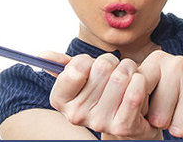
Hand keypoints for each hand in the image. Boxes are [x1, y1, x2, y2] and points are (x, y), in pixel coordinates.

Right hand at [39, 51, 161, 139]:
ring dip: (130, 69)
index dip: (88, 60)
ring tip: (129, 77)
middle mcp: (75, 115)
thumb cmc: (103, 93)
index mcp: (60, 100)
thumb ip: (63, 65)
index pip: (76, 66)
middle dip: (112, 62)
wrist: (128, 122)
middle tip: (115, 70)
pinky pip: (134, 93)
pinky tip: (138, 84)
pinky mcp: (122, 127)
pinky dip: (140, 81)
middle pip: (101, 68)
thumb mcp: (82, 78)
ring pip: (120, 77)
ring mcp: (98, 123)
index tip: (91, 67)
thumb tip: (43, 54)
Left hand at [139, 50, 182, 139]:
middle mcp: (177, 65)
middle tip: (180, 108)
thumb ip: (139, 89)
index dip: (143, 111)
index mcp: (159, 60)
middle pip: (157, 118)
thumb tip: (123, 109)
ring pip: (177, 128)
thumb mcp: (162, 80)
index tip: (151, 109)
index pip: (136, 96)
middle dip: (167, 122)